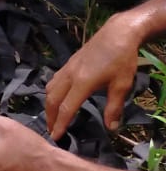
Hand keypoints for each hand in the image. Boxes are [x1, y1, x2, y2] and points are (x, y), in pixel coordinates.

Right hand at [45, 17, 141, 138]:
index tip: (56, 137)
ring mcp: (67, 68)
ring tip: (53, 117)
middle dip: (50, 117)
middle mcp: (70, 75)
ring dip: (48, 105)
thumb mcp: (122, 85)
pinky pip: (54, 80)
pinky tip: (57, 97)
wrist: (117, 33)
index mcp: (82, 83)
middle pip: (52, 99)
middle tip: (52, 131)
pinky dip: (51, 93)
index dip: (60, 124)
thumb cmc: (122, 59)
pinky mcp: (69, 63)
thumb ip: (114, 107)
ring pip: (50, 89)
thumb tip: (111, 128)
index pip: (66, 108)